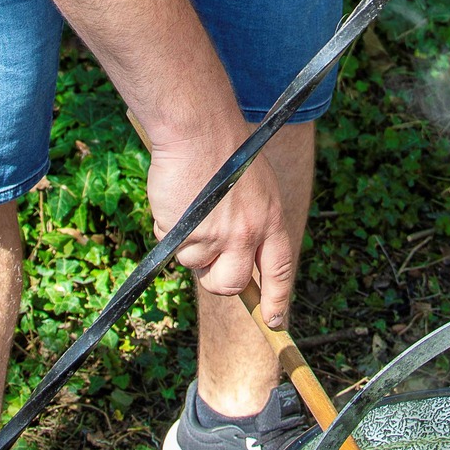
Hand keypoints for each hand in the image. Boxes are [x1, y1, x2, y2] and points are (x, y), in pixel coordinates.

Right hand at [146, 137, 294, 326]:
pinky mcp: (189, 233)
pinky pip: (172, 246)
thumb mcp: (254, 185)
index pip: (280, 270)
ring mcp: (219, 236)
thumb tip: (236, 256)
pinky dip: (169, 229)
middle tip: (206, 259)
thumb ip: (251, 221)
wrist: (200, 128)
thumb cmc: (224, 148)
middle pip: (232, 284)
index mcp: (271, 219)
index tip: (274, 321)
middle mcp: (249, 233)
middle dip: (216, 280)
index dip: (277, 300)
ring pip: (195, 265)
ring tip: (190, 205)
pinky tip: (176, 199)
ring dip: (187, 244)